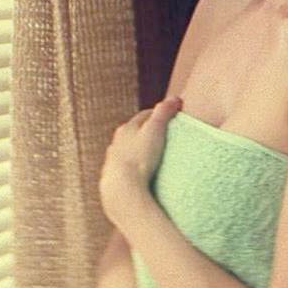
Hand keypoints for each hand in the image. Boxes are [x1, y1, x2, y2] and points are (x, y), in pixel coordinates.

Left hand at [99, 96, 181, 225]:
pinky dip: (133, 168)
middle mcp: (116, 143)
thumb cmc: (139, 158)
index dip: (157, 115)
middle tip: (162, 136)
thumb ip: (164, 112)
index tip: (170, 117)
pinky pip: (125, 169)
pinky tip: (141, 175)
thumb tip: (175, 98)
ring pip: (127, 151)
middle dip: (146, 133)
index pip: (144, 116)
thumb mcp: (155, 131)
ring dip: (137, 151)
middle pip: (133, 133)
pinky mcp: (113, 178)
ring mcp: (112, 161)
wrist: (122, 189)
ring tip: (152, 157)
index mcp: (126, 129)